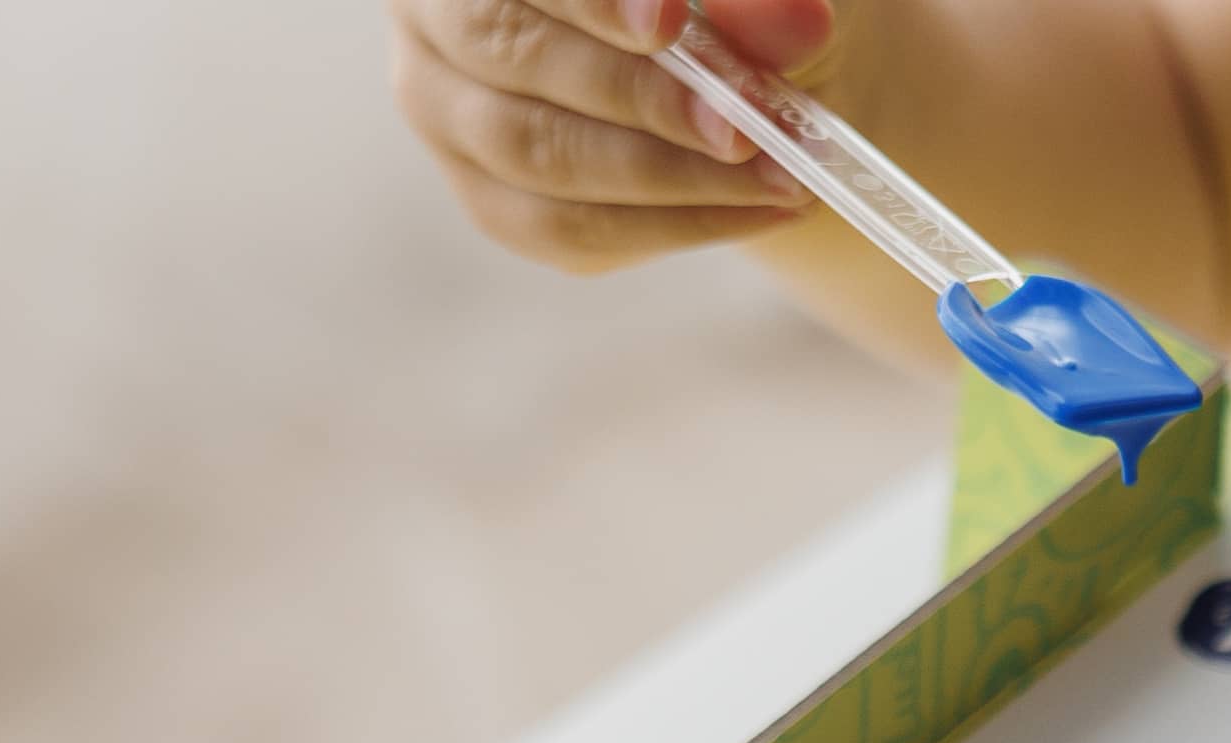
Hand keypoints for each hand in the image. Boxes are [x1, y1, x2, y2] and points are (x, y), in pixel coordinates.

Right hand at [390, 0, 839, 275]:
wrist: (717, 71)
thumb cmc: (717, 2)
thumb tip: (796, 21)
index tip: (670, 23)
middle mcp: (434, 21)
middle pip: (509, 53)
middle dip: (638, 96)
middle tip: (743, 128)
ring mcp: (450, 117)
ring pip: (536, 156)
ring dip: (668, 175)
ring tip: (776, 178)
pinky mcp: (492, 201)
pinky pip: (565, 232)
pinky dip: (669, 226)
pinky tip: (753, 211)